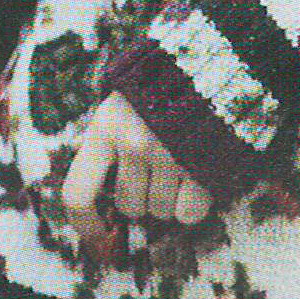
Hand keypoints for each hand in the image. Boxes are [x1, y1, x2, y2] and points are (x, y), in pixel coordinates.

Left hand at [61, 93, 212, 231]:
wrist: (221, 62)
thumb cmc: (167, 82)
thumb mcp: (123, 97)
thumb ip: (105, 131)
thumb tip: (83, 158)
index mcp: (106, 128)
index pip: (78, 193)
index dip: (85, 223)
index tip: (97, 236)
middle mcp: (133, 144)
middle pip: (129, 206)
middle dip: (143, 199)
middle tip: (158, 175)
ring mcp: (169, 155)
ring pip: (161, 211)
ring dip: (170, 199)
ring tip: (182, 168)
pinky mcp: (201, 164)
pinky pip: (189, 213)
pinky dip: (194, 204)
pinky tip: (199, 178)